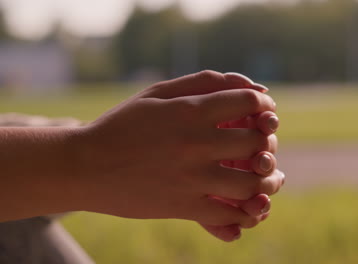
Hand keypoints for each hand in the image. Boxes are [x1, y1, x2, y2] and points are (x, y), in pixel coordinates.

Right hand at [76, 71, 283, 228]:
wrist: (85, 166)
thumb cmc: (124, 125)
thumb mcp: (158, 93)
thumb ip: (204, 82)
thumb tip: (251, 86)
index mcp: (191, 111)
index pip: (250, 104)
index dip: (264, 107)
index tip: (264, 113)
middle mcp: (195, 143)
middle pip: (257, 143)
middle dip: (266, 142)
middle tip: (263, 145)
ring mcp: (191, 178)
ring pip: (251, 183)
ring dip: (264, 181)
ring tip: (263, 177)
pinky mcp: (182, 206)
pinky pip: (228, 215)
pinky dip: (243, 214)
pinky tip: (245, 206)